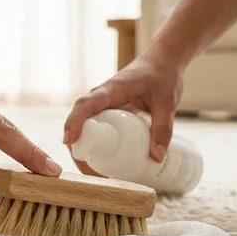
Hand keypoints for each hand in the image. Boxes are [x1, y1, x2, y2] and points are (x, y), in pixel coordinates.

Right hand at [63, 54, 183, 174]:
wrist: (164, 61)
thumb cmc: (163, 76)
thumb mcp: (167, 102)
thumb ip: (163, 128)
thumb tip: (156, 158)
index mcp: (112, 89)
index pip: (86, 105)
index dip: (75, 122)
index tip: (69, 141)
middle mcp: (102, 96)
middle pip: (79, 119)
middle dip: (77, 146)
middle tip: (87, 173)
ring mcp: (104, 103)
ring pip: (85, 124)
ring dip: (84, 147)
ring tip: (95, 174)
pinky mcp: (109, 109)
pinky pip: (95, 126)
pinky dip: (94, 143)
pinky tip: (103, 162)